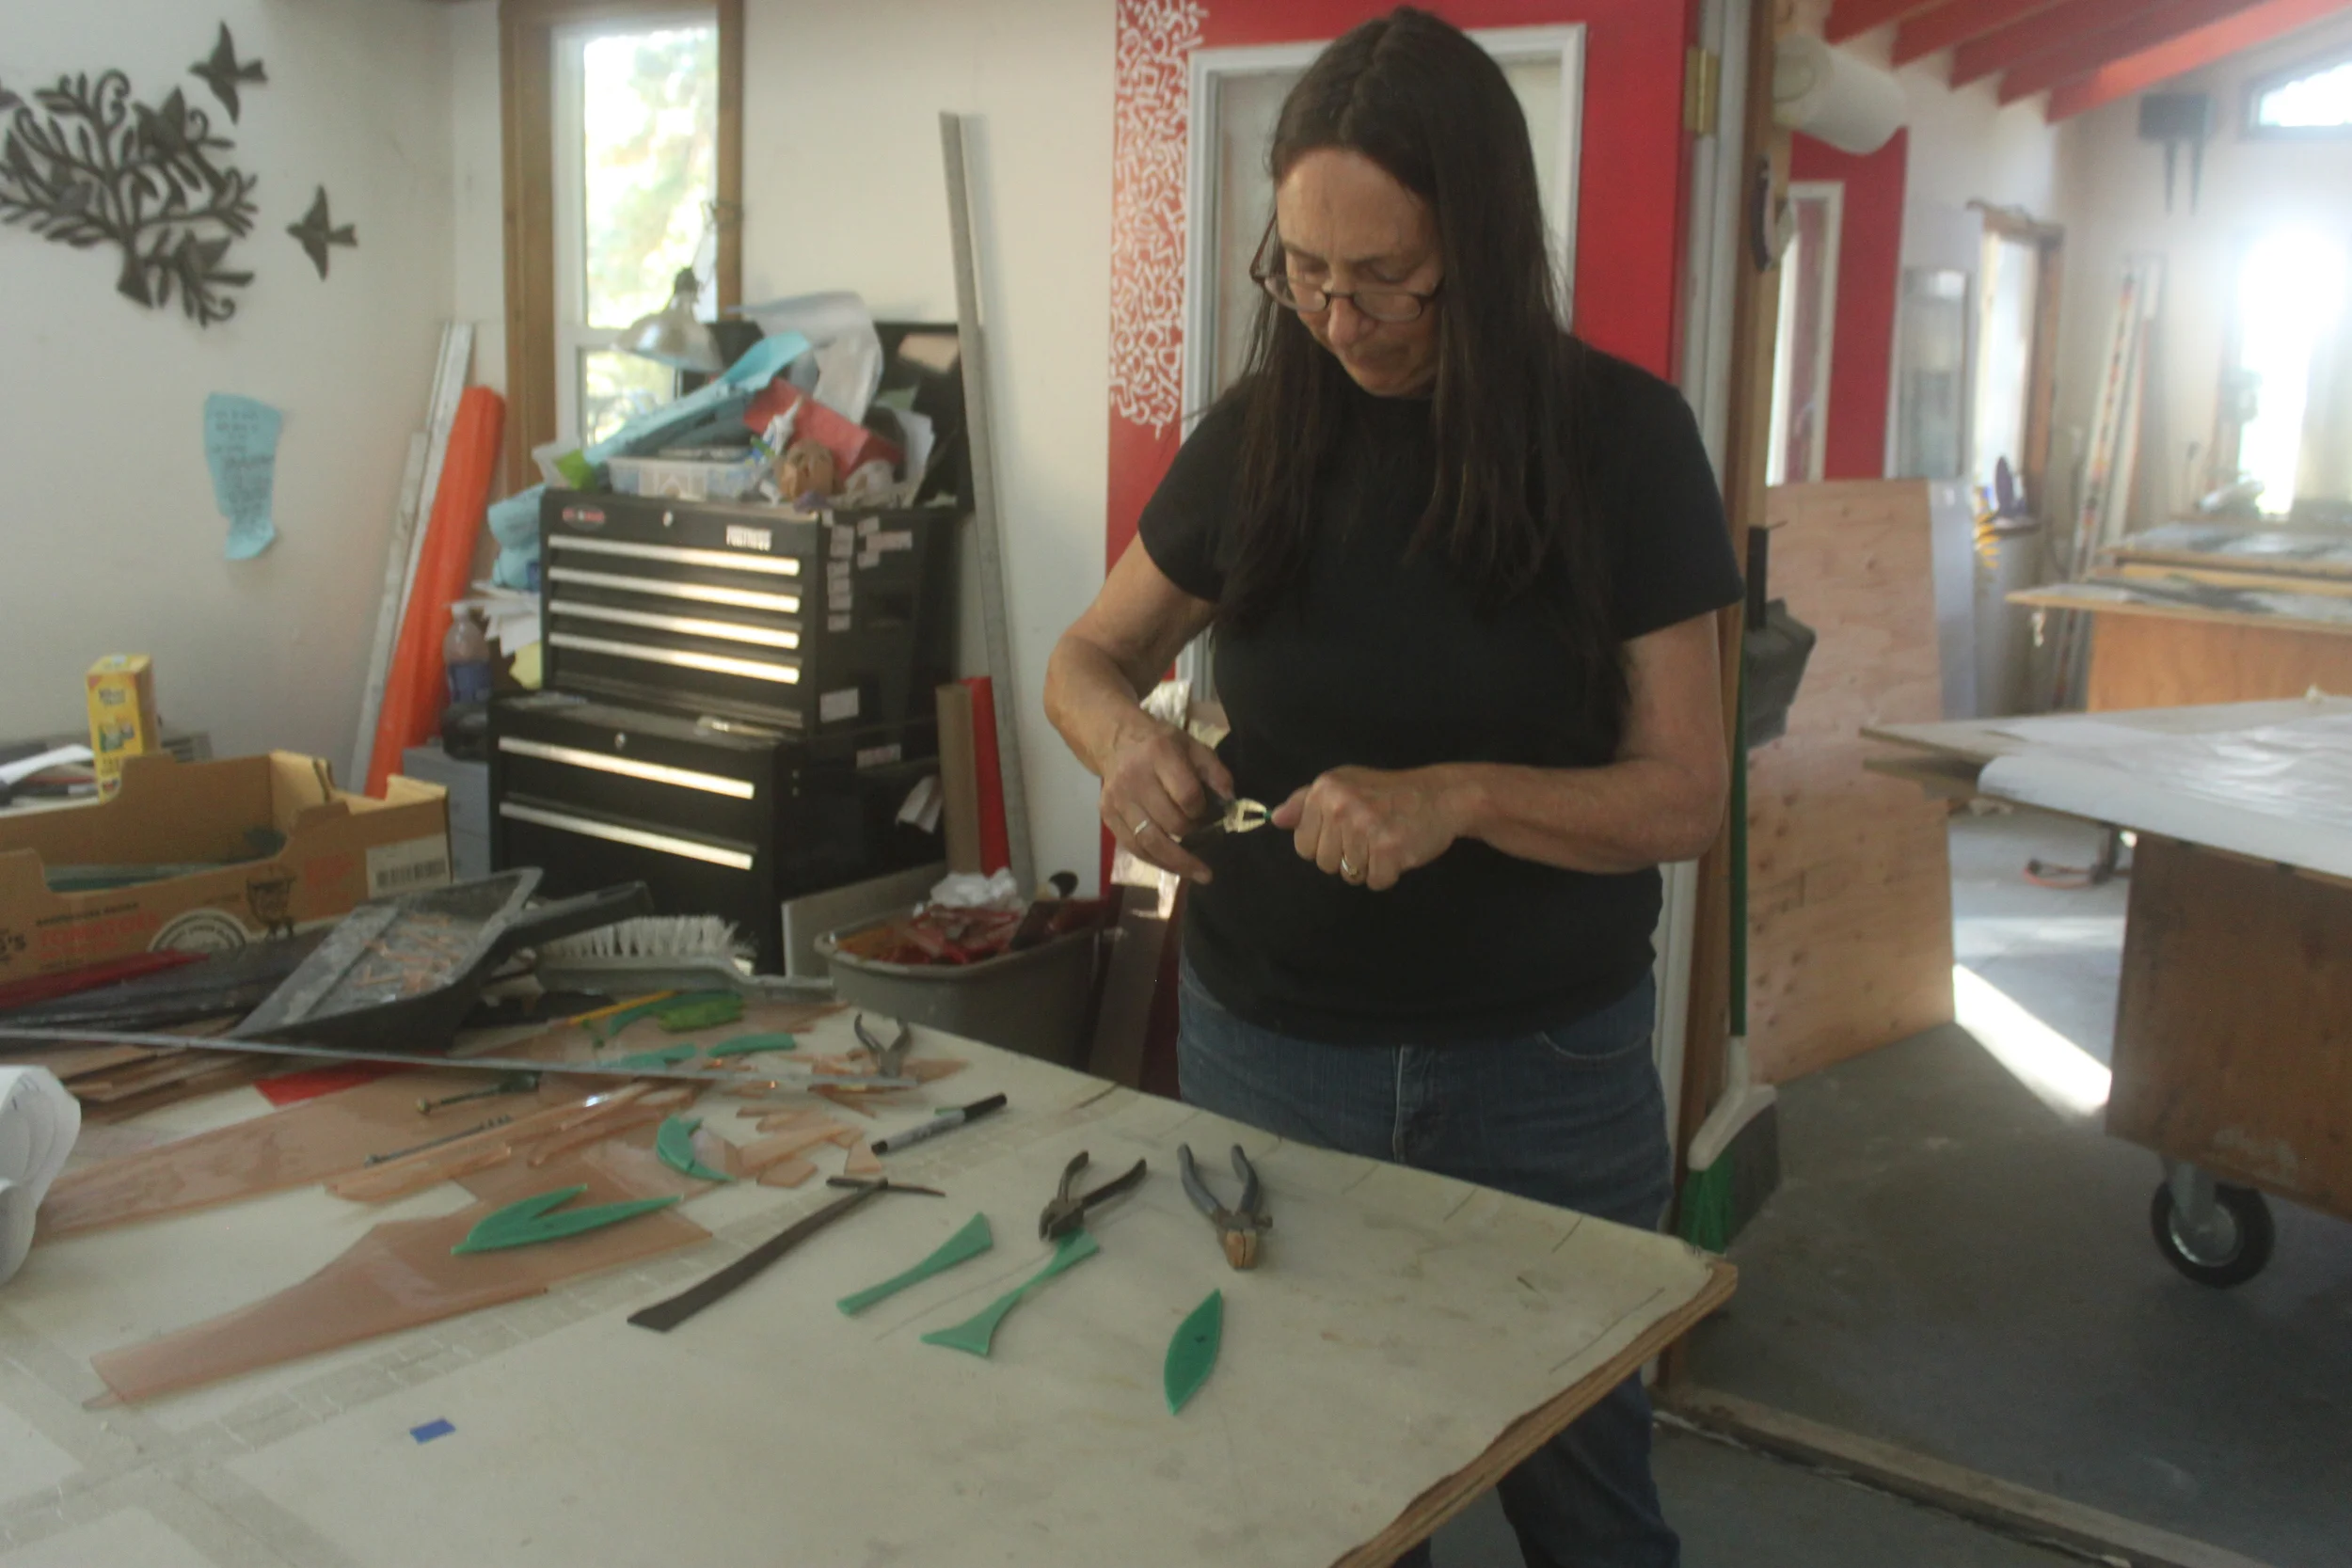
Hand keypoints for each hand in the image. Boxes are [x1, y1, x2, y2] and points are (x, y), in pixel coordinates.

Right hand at [1096, 717, 1234, 883]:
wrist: (1118, 742)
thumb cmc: (1162, 745)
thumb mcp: (1194, 747)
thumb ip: (1216, 772)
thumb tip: (1231, 803)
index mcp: (1160, 755)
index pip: (1187, 796)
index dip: (1202, 811)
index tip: (1209, 813)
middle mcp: (1134, 778)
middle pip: (1170, 823)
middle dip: (1192, 835)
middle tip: (1204, 836)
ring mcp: (1118, 800)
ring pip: (1150, 843)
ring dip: (1177, 863)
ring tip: (1199, 874)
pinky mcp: (1107, 815)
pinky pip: (1134, 848)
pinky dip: (1156, 861)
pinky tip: (1174, 867)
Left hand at [1273, 766, 1467, 890]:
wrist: (1439, 796)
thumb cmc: (1388, 792)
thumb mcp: (1343, 784)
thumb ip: (1305, 802)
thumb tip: (1275, 819)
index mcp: (1325, 790)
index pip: (1302, 845)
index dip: (1325, 844)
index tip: (1346, 831)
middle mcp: (1341, 806)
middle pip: (1323, 863)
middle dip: (1346, 857)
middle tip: (1370, 835)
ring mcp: (1365, 828)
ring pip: (1349, 875)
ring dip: (1368, 866)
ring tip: (1385, 840)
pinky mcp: (1389, 849)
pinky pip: (1375, 882)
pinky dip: (1388, 874)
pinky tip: (1398, 851)